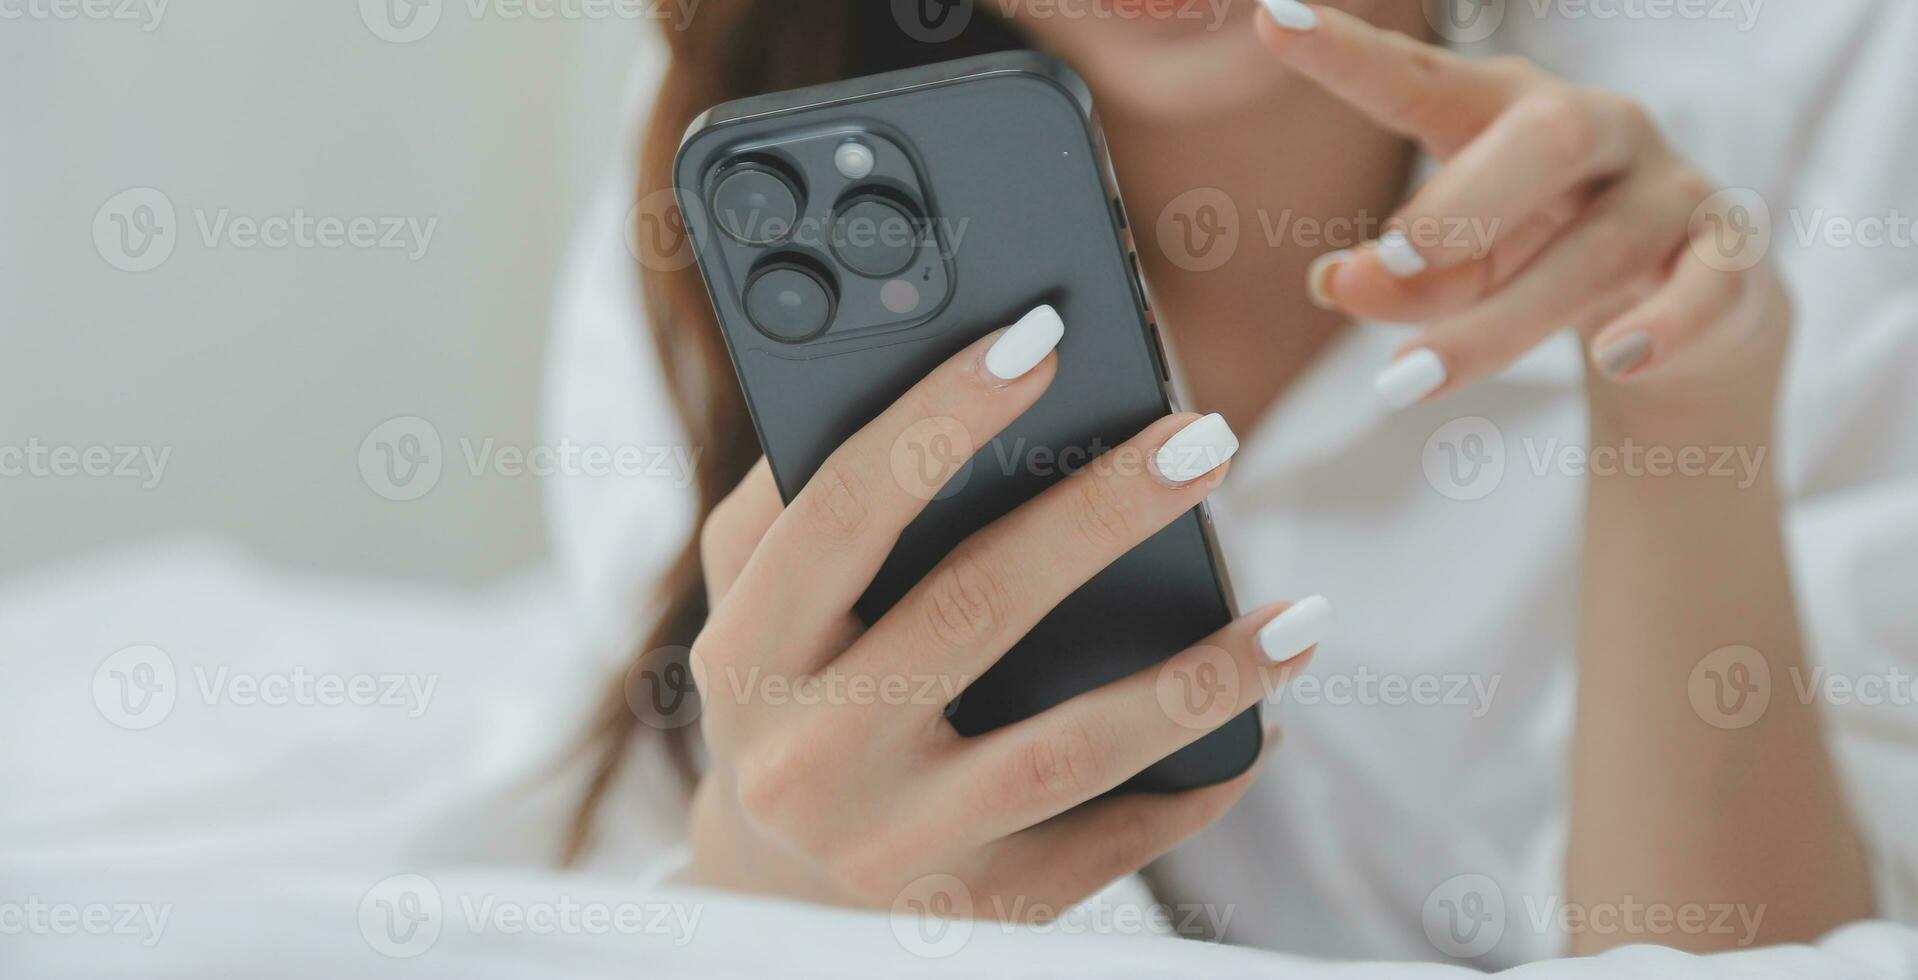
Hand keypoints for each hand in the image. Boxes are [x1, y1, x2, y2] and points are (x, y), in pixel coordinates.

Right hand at [682, 306, 1328, 915]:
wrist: (773, 897)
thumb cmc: (784, 705)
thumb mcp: (751, 609)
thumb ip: (792, 504)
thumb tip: (923, 374)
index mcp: (747, 653)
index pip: (844, 510)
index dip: (940, 416)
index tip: (1041, 337)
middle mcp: (809, 757)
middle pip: (975, 608)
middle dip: (1101, 514)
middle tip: (1206, 440)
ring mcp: (895, 847)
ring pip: (1069, 747)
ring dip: (1200, 676)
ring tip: (1299, 616)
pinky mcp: (975, 911)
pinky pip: (1112, 845)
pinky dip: (1199, 779)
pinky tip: (1267, 722)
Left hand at [1255, 1, 1787, 412]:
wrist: (1685, 306)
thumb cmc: (1540, 258)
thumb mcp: (1457, 272)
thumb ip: (1395, 280)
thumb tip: (1334, 283)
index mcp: (1508, 112)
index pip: (1425, 77)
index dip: (1352, 54)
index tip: (1275, 20)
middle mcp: (1597, 129)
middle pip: (1543, 138)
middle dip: (1458, 206)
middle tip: (1379, 264)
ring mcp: (1669, 188)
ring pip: (1597, 247)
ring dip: (1498, 321)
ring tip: (1409, 379)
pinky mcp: (1727, 254)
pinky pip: (1707, 285)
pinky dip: (1662, 326)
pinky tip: (1614, 362)